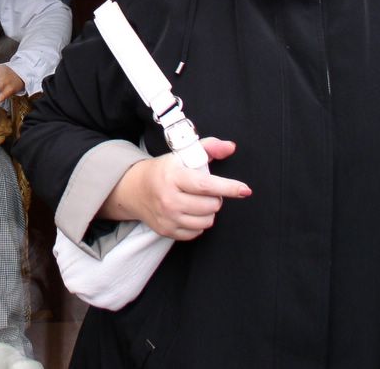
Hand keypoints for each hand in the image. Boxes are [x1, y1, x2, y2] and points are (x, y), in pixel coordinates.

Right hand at [100, 138, 250, 240]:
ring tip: (197, 201)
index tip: (244, 190)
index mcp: (173, 176)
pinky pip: (196, 233)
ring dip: (208, 211)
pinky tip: (189, 212)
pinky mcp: (166, 230)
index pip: (206, 185)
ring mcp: (167, 217)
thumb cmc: (164, 170)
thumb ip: (208, 147)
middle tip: (204, 191)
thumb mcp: (182, 154)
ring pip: (206, 221)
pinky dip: (198, 224)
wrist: (135, 189)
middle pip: (211, 206)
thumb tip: (230, 147)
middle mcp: (169, 198)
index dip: (228, 187)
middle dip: (215, 198)